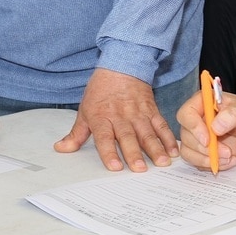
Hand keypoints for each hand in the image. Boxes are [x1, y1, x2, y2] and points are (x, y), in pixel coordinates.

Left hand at [53, 68, 177, 171]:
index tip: (115, 167)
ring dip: (156, 148)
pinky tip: (174, 150)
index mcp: (102, 118)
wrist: (122, 65)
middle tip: (140, 169)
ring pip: (148, 133)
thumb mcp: (84, 110)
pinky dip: (168, 137)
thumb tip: (61, 149)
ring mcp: (138, 113)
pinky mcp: (152, 110)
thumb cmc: (101, 90)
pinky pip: (161, 125)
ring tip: (162, 162)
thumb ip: (76, 134)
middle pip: (128, 137)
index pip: (104, 138)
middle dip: (134, 153)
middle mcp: (121, 117)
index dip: (109, 152)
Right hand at [176, 90, 235, 169]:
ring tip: (229, 157)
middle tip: (227, 152)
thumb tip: (215, 126)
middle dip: (205, 148)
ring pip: (188, 151)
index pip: (186, 114)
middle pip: (186, 136)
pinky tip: (228, 161)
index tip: (208, 140)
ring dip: (207, 159)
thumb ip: (233, 114)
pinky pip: (196, 162)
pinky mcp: (200, 151)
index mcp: (203, 102)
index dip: (194, 128)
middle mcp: (196, 119)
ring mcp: (197, 136)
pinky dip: (211, 164)